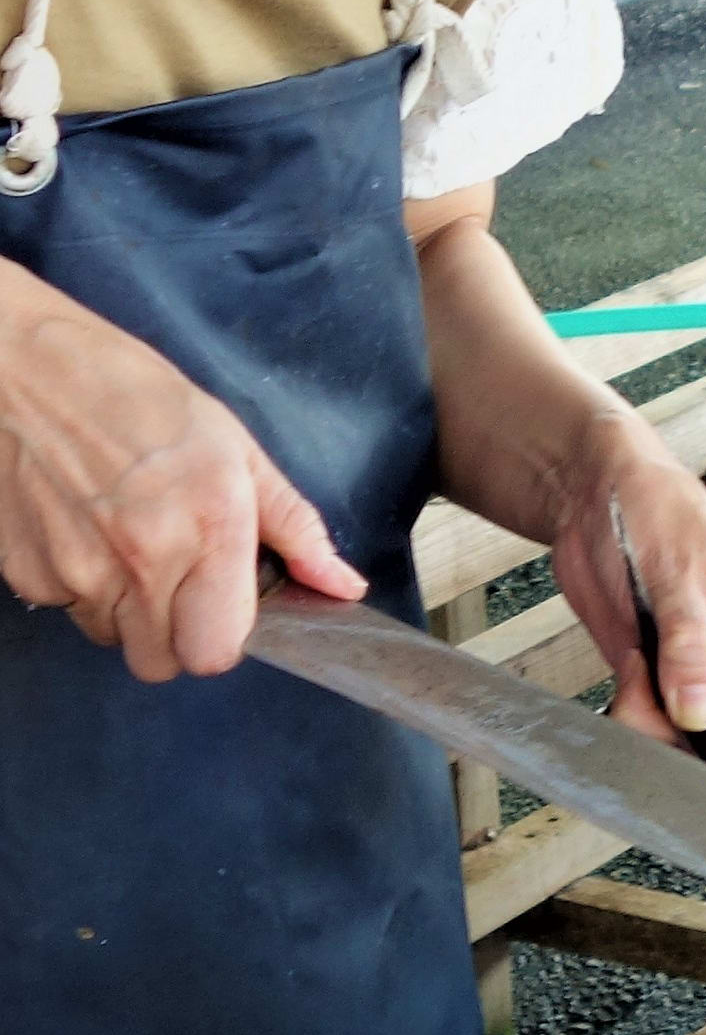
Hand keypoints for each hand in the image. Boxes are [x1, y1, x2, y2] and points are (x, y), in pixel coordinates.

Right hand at [0, 275, 369, 679]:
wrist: (32, 373)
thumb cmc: (143, 401)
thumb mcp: (240, 451)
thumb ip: (296, 528)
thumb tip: (345, 586)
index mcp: (209, 530)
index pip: (217, 651)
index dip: (225, 634)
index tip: (226, 602)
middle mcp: (142, 563)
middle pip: (162, 661)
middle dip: (179, 634)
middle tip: (183, 577)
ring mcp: (77, 574)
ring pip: (115, 640)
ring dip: (131, 611)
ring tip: (133, 541)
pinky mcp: (28, 576)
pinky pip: (71, 611)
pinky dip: (85, 588)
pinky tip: (91, 532)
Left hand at [547, 420, 705, 743]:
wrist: (596, 497)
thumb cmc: (650, 513)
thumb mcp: (673, 580)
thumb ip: (691, 651)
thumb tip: (702, 715)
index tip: (685, 755)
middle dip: (678, 738)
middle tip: (640, 701)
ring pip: (689, 740)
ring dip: (649, 727)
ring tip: (631, 680)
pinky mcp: (669, 674)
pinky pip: (657, 724)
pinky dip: (634, 718)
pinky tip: (626, 683)